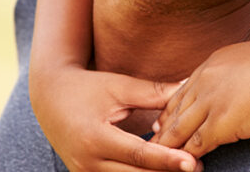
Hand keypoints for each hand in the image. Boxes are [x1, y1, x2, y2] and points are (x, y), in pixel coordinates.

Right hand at [30, 65, 197, 171]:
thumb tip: (189, 88)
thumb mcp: (118, 86)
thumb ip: (153, 92)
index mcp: (95, 138)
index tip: (192, 162)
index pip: (138, 155)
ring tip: (184, 168)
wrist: (50, 98)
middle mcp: (88, 163)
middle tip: (199, 168)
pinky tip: (160, 169)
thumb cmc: (87, 88)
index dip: (167, 160)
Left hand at [151, 41, 249, 158]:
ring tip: (158, 157)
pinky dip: (186, 156)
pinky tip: (182, 165)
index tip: (165, 117)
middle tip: (153, 138)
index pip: (185, 87)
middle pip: (175, 107)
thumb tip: (242, 76)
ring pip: (179, 128)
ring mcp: (211, 101)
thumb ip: (240, 67)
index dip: (174, 105)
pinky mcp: (220, 123)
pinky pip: (195, 144)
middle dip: (164, 125)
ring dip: (168, 144)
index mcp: (214, 62)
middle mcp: (206, 79)